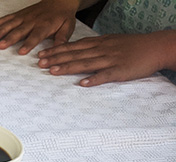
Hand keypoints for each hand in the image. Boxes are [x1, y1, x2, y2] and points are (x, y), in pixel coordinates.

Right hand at [0, 0, 79, 54]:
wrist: (60, 0)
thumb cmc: (63, 16)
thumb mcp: (68, 27)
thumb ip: (62, 39)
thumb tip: (58, 50)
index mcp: (45, 26)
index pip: (35, 36)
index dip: (28, 44)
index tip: (21, 52)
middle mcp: (32, 21)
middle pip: (19, 31)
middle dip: (9, 38)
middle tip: (0, 45)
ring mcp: (24, 17)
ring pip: (11, 24)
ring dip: (0, 31)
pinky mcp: (19, 14)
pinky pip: (7, 18)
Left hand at [38, 32, 172, 85]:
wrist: (157, 46)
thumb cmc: (133, 46)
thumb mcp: (111, 42)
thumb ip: (94, 46)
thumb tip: (77, 50)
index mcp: (100, 43)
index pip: (74, 46)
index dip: (57, 50)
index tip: (42, 54)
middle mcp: (102, 50)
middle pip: (75, 54)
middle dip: (56, 58)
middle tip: (40, 63)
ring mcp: (111, 60)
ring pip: (86, 63)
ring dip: (68, 67)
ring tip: (53, 71)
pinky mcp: (120, 71)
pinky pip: (105, 75)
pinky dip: (93, 79)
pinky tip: (82, 83)